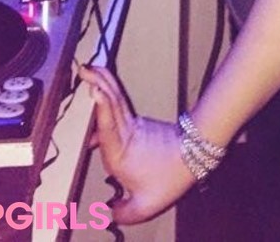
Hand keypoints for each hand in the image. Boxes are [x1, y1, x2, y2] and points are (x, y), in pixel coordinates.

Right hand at [80, 64, 194, 224]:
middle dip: (97, 83)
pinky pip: (118, 107)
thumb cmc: (170, 178)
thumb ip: (124, 212)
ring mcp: (133, 126)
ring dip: (102, 84)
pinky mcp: (138, 123)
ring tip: (90, 70)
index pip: (108, 128)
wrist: (194, 155)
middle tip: (84, 68)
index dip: (102, 110)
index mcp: (121, 154)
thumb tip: (109, 210)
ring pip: (115, 101)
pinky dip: (107, 96)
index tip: (96, 91)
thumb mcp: (146, 205)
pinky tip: (98, 94)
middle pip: (110, 104)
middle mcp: (124, 135)